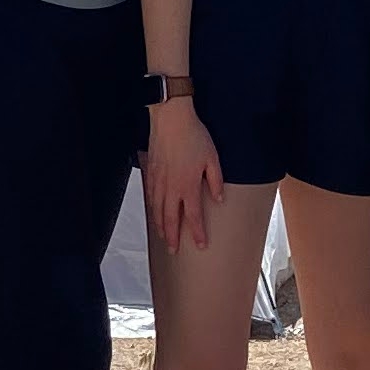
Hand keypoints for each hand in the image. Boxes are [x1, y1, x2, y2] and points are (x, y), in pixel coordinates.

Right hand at [142, 103, 224, 255]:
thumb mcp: (212, 158)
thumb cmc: (194, 136)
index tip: (201, 245)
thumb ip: (215, 181)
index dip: (197, 233)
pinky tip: (154, 214)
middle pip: (171, 219)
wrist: (171, 119)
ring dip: (161, 227)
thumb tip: (219, 199)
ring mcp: (159, 181)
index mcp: (188, 186)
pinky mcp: (151, 172)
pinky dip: (152, 210)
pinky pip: (151, 197)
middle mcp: (172, 188)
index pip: (193, 217)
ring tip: (164, 238)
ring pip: (158, 211)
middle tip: (175, 250)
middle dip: (173, 237)